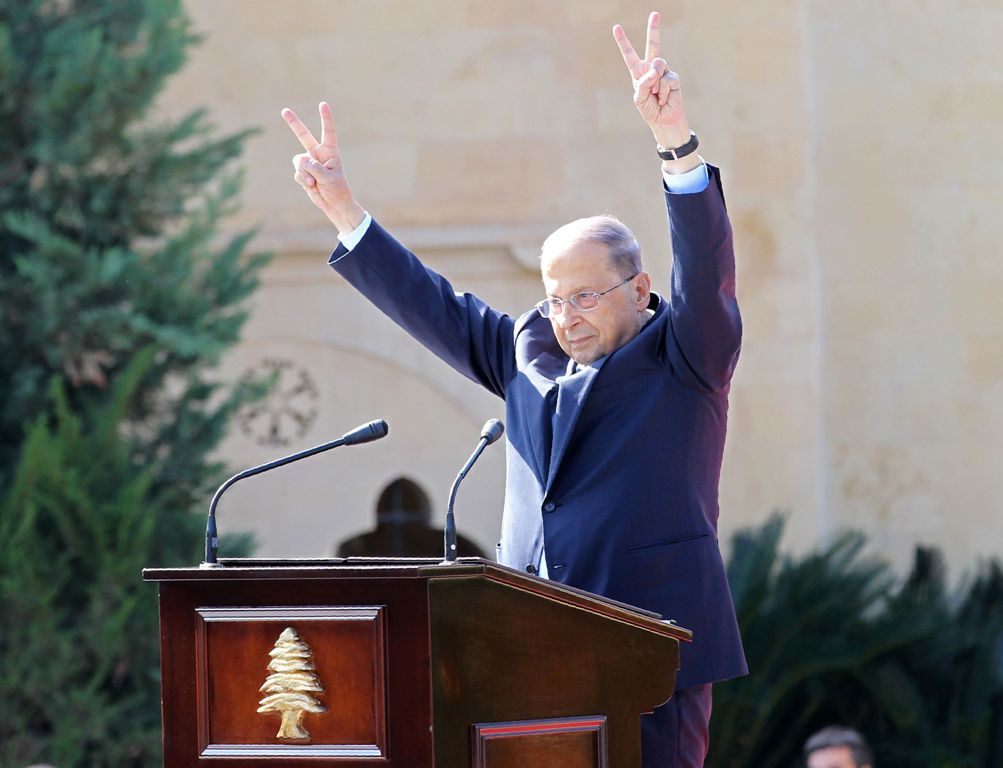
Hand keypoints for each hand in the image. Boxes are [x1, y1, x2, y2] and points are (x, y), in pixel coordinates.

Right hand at [281, 101, 364, 233]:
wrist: (334, 204)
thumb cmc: (337, 190)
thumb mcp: (328, 179)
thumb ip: (314, 168)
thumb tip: (300, 160)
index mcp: (331, 152)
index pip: (328, 132)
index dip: (326, 118)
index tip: (323, 104)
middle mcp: (318, 154)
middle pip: (304, 136)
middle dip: (294, 123)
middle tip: (284, 110)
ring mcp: (309, 163)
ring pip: (298, 161)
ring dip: (304, 173)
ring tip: (314, 183)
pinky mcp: (303, 172)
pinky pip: (297, 173)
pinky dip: (303, 180)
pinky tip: (311, 186)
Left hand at [613, 12, 693, 159]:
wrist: (664, 121)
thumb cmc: (649, 111)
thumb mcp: (639, 99)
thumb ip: (642, 84)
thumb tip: (653, 71)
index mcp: (638, 73)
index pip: (629, 55)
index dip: (623, 42)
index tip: (616, 27)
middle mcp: (651, 69)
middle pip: (653, 45)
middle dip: (654, 29)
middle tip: (655, 13)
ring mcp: (663, 72)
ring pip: (658, 64)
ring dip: (655, 81)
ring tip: (654, 94)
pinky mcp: (673, 77)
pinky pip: (666, 78)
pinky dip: (662, 91)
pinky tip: (663, 99)